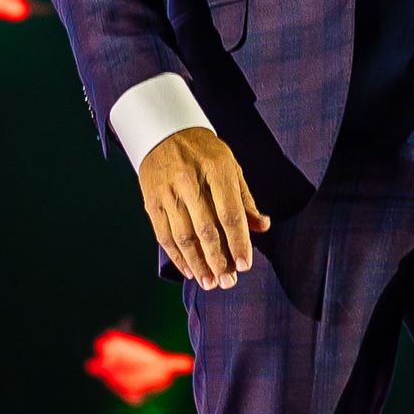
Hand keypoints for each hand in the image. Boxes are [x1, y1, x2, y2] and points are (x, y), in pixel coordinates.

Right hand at [138, 126, 269, 288]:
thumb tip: (262, 226)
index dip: (238, 241)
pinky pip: (164, 235)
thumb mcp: (230, 166)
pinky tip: (189, 270)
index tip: (245, 265)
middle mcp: (189, 181)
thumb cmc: (204, 152)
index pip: (229, 213)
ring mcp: (167, 192)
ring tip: (210, 283)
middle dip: (218, 260)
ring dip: (198, 264)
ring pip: (183, 237)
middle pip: (205, 230)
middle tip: (228, 282)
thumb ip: (245, 199)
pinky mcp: (151, 201)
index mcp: (216, 169)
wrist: (163, 130)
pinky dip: (177, 257)